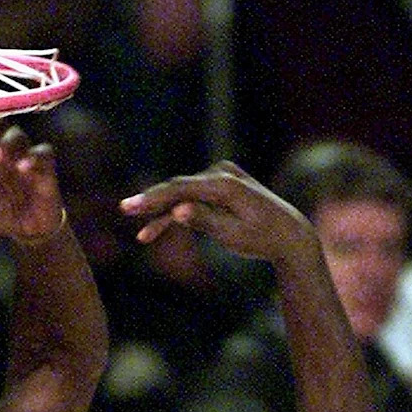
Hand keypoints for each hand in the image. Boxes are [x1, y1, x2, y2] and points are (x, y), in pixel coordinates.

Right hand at [120, 161, 317, 264]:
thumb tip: (178, 210)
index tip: (130, 206)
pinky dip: (175, 214)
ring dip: (161, 213)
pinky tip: (154, 230)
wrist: (288, 233)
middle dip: (151, 202)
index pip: (182, 188)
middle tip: (123, 208)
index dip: (153, 198)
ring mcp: (220, 177)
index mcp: (227, 185)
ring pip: (181, 194)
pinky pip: (190, 199)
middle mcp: (222, 174)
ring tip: (141, 235)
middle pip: (178, 187)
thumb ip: (204, 220)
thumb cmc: (262, 238)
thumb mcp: (233, 234)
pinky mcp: (217, 186)